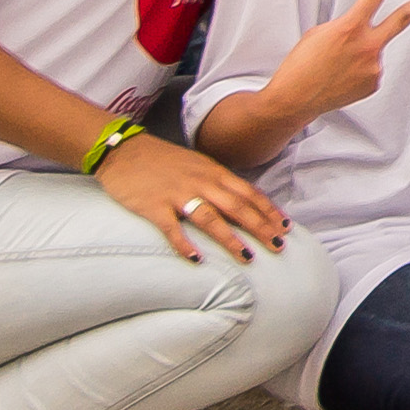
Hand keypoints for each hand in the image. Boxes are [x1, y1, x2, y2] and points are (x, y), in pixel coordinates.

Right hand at [93, 131, 289, 263]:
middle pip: (237, 207)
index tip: (285, 227)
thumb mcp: (198, 166)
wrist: (124, 150)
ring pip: (210, 218)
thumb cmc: (164, 161)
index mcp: (214, 173)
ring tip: (247, 257)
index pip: (248, 193)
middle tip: (278, 246)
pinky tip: (195, 259)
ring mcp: (177, 194)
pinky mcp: (153, 206)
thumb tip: (241, 201)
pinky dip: (184, 244)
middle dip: (260, 227)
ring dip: (230, 239)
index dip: (268, 211)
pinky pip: (171, 227)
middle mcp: (201, 183)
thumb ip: (218, 182)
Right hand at [259, 0, 409, 128]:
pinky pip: (371, 69)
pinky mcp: (374, 82)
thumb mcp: (319, 33)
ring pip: (374, 50)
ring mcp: (373, 66)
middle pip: (403, 17)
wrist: (293, 99)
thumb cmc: (301, 65)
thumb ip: (347, 26)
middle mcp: (367, 46)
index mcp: (350, 27)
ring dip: (359, 54)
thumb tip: (363, 31)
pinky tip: (341, 78)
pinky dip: (358, 70)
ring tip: (335, 67)